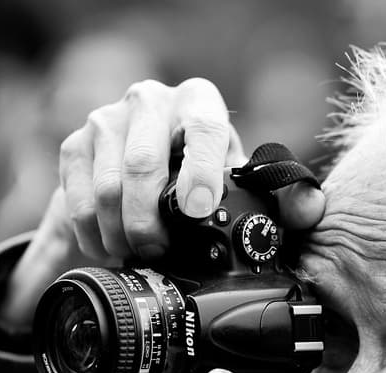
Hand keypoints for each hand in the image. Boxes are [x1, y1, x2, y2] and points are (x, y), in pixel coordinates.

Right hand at [0, 78, 326, 325]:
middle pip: (143, 166)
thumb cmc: (204, 177)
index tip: (198, 210)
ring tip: (137, 258)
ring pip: (106, 190)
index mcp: (199, 104)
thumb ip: (282, 200)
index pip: (204, 130)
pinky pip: (76, 202)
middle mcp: (150, 102)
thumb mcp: (243, 186)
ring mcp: (106, 120)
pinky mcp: (74, 145)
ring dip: (121, 237)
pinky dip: (93, 237)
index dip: (200, 172)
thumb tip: (310, 209)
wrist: (147, 167)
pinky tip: (111, 249)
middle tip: (160, 256)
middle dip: (151, 224)